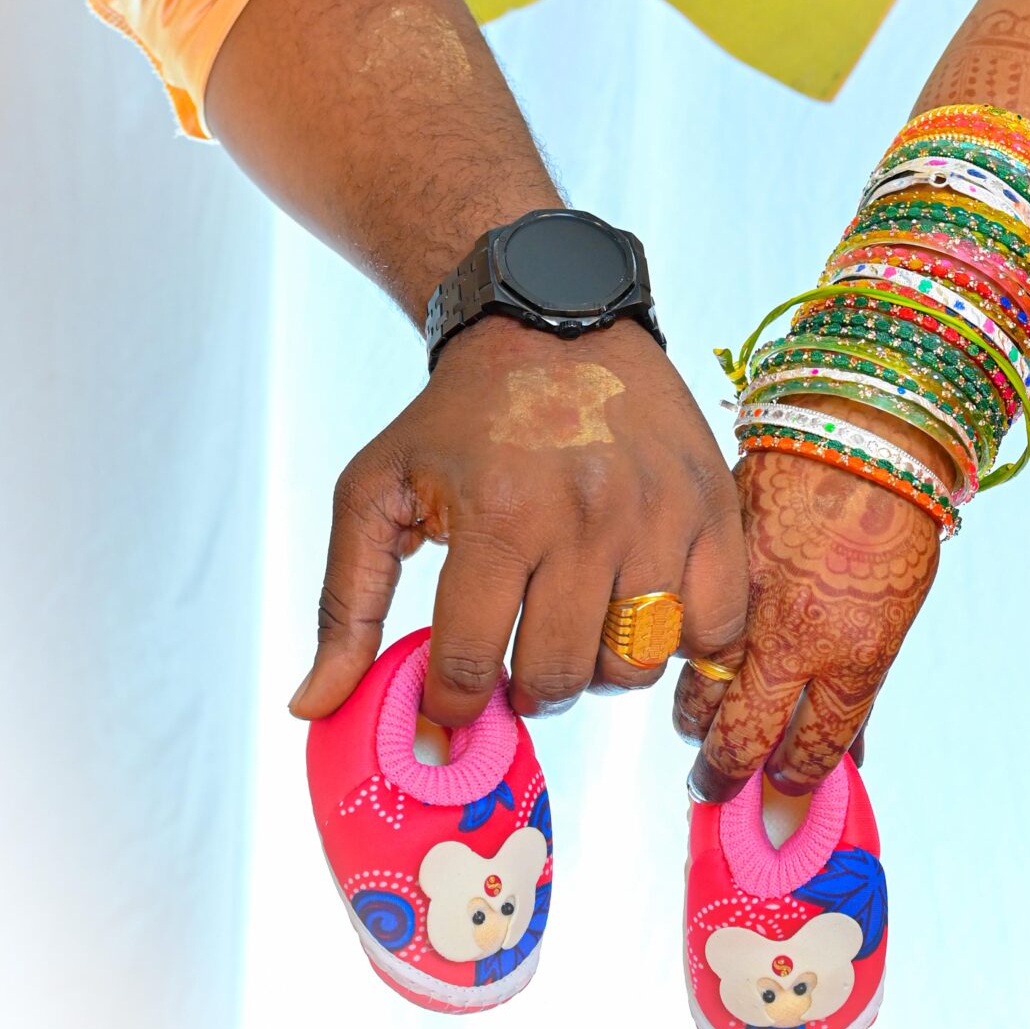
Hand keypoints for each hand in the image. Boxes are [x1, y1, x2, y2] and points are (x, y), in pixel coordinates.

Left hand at [288, 317, 747, 727]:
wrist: (551, 320)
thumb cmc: (459, 416)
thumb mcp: (377, 489)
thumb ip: (346, 603)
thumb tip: (315, 705)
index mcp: (497, 513)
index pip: (470, 664)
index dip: (451, 706)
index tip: (449, 708)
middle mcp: (585, 515)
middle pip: (559, 677)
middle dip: (526, 689)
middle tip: (516, 663)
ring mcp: (657, 513)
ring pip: (635, 665)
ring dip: (599, 668)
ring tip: (574, 628)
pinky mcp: (712, 507)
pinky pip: (714, 626)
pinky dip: (682, 643)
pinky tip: (641, 611)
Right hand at [674, 444, 939, 800]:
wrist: (861, 429)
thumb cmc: (891, 518)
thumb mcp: (893, 613)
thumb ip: (859, 686)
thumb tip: (849, 755)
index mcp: (855, 655)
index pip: (813, 748)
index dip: (793, 777)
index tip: (780, 787)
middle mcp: (795, 637)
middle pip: (740, 736)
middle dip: (722, 773)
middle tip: (712, 785)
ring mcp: (745, 600)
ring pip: (696, 690)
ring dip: (694, 716)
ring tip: (696, 723)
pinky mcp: (710, 563)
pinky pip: (684, 628)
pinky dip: (681, 652)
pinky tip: (686, 661)